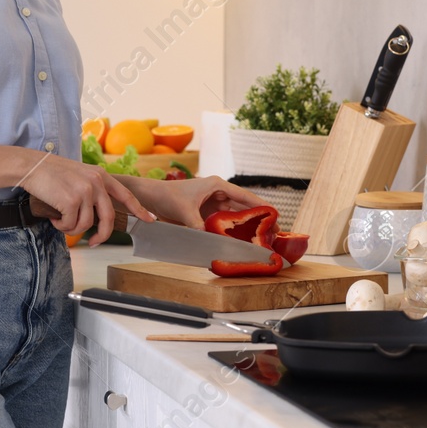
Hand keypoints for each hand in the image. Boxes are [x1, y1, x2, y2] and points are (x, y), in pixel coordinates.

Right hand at [18, 152, 155, 245]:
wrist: (32, 166)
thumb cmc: (52, 173)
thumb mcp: (80, 175)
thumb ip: (92, 189)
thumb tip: (95, 215)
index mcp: (101, 176)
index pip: (125, 194)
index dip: (138, 209)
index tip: (149, 219)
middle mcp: (96, 183)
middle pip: (108, 218)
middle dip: (102, 235)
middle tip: (94, 243)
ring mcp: (85, 192)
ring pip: (86, 225)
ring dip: (72, 229)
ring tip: (61, 221)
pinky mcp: (71, 201)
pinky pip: (70, 225)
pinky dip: (61, 226)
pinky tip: (54, 218)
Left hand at [148, 176, 270, 229]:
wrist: (151, 198)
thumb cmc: (167, 196)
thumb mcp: (184, 210)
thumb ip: (197, 225)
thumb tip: (208, 240)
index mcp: (217, 185)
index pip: (244, 196)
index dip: (261, 206)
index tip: (275, 215)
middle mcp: (219, 194)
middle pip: (244, 207)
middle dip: (258, 219)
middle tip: (274, 232)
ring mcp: (213, 205)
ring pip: (235, 217)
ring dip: (246, 227)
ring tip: (262, 239)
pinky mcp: (207, 215)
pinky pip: (223, 224)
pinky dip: (232, 232)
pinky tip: (241, 241)